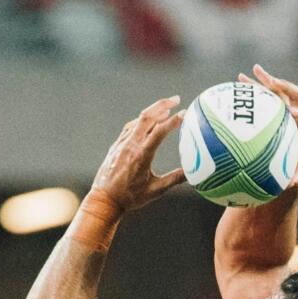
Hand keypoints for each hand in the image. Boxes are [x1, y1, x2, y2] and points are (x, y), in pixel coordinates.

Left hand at [87, 97, 187, 213]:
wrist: (104, 200)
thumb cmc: (130, 198)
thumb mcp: (156, 190)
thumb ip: (175, 179)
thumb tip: (193, 174)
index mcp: (141, 156)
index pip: (159, 132)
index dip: (173, 121)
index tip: (184, 113)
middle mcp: (130, 146)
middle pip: (147, 117)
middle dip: (162, 105)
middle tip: (176, 99)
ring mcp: (122, 144)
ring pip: (138, 120)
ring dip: (153, 111)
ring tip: (166, 108)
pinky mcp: (116, 145)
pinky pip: (130, 127)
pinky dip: (142, 120)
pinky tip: (149, 120)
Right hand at [249, 65, 297, 193]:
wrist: (288, 162)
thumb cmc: (293, 171)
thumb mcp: (296, 177)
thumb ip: (297, 178)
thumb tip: (292, 184)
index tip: (292, 114)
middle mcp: (297, 114)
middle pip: (295, 94)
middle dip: (284, 86)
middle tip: (272, 82)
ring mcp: (284, 109)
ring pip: (278, 90)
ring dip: (266, 79)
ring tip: (254, 70)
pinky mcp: (273, 108)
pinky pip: (263, 95)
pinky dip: (253, 87)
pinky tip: (238, 80)